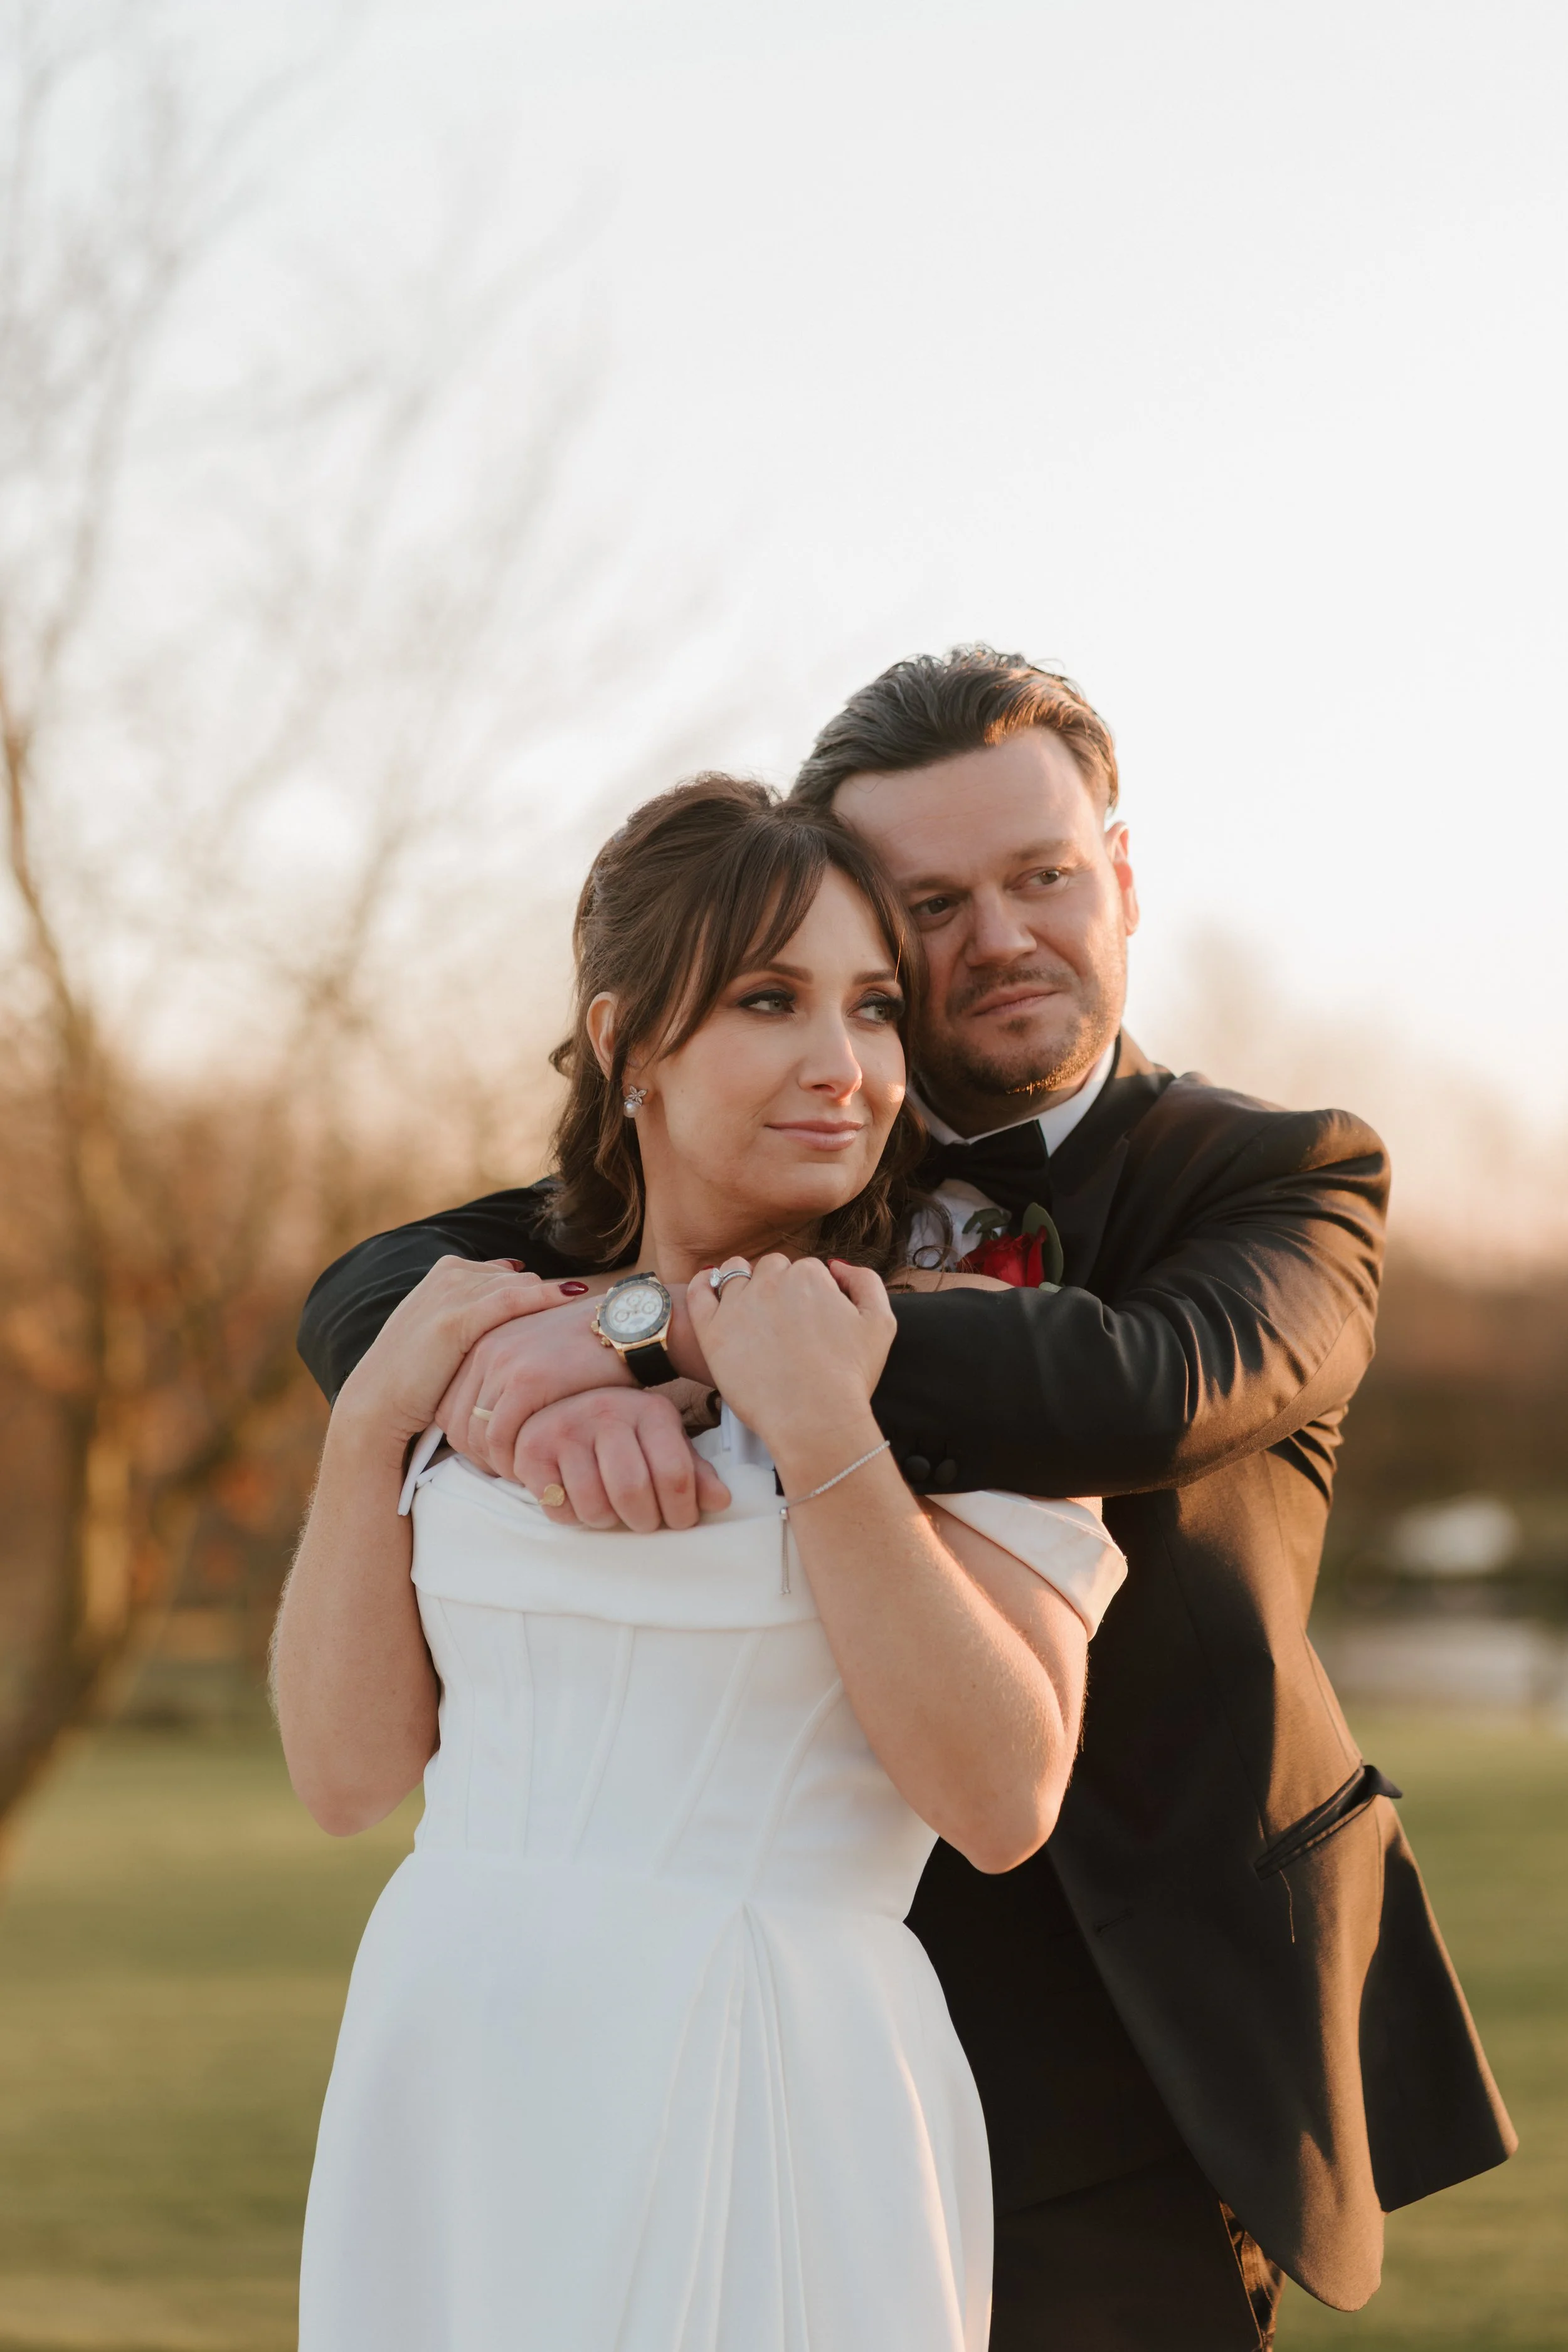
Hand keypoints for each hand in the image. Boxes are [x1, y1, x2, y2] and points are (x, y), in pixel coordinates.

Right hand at [335, 1259, 573, 1447]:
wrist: (378, 1404)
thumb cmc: (415, 1378)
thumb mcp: (445, 1333)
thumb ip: (476, 1308)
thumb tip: (516, 1282)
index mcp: (447, 1272)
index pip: (508, 1275)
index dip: (536, 1295)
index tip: (571, 1309)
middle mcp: (450, 1274)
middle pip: (519, 1279)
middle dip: (548, 1299)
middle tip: (588, 1315)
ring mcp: (451, 1292)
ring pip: (520, 1287)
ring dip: (552, 1301)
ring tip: (593, 1312)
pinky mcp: (456, 1318)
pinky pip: (513, 1300)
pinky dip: (546, 1297)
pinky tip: (574, 1298)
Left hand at [435, 1288, 633, 1475]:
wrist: (633, 1326)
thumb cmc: (591, 1347)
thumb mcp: (537, 1353)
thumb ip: (506, 1378)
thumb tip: (484, 1422)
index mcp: (482, 1340)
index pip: (448, 1405)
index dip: (467, 1440)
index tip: (495, 1457)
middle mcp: (484, 1348)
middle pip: (455, 1423)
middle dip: (478, 1456)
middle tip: (511, 1471)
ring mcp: (503, 1363)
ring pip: (476, 1435)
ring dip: (497, 1463)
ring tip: (526, 1473)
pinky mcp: (527, 1381)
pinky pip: (500, 1438)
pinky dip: (514, 1462)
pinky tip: (537, 1468)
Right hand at [512, 1390, 731, 1530]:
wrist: (561, 1406)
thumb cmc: (624, 1435)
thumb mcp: (665, 1444)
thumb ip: (694, 1472)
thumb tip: (721, 1500)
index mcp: (649, 1411)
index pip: (674, 1473)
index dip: (681, 1511)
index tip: (680, 1520)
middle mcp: (607, 1412)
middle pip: (632, 1491)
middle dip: (643, 1520)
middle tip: (644, 1521)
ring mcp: (566, 1429)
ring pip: (594, 1506)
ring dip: (607, 1521)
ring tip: (612, 1508)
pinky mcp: (532, 1451)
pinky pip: (559, 1508)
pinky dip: (572, 1517)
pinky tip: (580, 1499)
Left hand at [686, 1255, 894, 1462]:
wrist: (814, 1418)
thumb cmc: (849, 1378)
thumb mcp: (881, 1322)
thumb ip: (866, 1281)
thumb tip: (836, 1265)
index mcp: (810, 1275)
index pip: (805, 1270)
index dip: (809, 1293)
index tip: (810, 1319)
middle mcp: (771, 1282)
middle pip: (771, 1269)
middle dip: (778, 1287)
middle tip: (784, 1323)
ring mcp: (738, 1305)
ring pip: (734, 1274)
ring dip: (743, 1283)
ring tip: (750, 1310)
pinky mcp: (712, 1330)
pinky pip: (699, 1292)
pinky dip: (702, 1284)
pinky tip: (708, 1288)